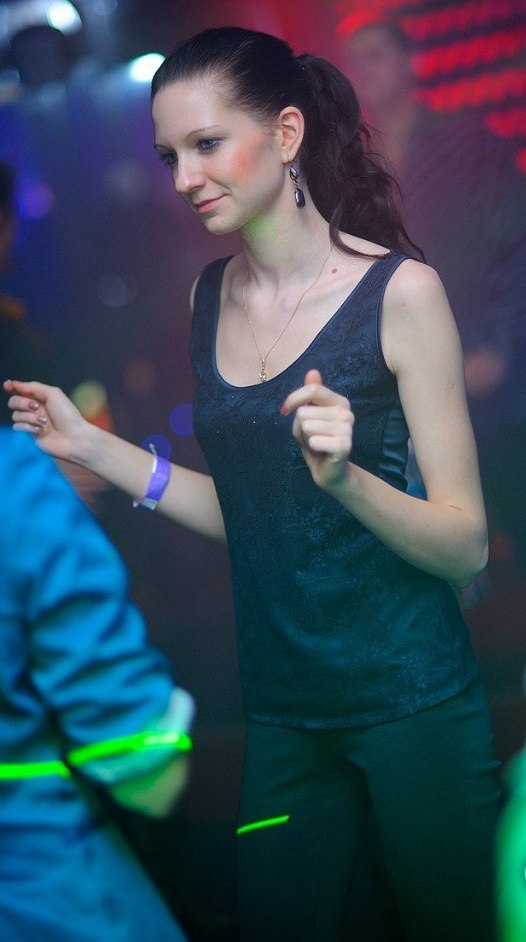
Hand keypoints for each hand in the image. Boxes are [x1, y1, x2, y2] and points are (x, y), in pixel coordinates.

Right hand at [3, 379, 91, 462]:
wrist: (74, 437)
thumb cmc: (67, 415)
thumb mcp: (52, 394)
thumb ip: (32, 387)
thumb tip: (13, 383)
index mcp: (41, 398)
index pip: (21, 390)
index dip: (12, 387)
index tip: (8, 385)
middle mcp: (35, 409)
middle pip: (14, 401)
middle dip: (22, 402)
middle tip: (36, 406)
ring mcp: (32, 421)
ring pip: (15, 415)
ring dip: (29, 417)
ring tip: (44, 422)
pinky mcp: (31, 433)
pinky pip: (18, 427)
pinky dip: (28, 426)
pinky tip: (41, 429)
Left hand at [280, 369, 353, 491]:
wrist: (327, 470)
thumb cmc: (315, 440)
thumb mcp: (306, 415)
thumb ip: (309, 394)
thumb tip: (313, 371)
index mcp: (339, 402)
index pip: (312, 390)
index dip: (293, 399)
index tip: (284, 411)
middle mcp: (346, 412)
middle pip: (305, 411)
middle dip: (300, 426)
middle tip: (310, 436)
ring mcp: (347, 429)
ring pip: (307, 426)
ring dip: (305, 437)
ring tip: (315, 443)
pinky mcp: (345, 445)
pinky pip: (314, 441)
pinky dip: (311, 447)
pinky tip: (321, 451)